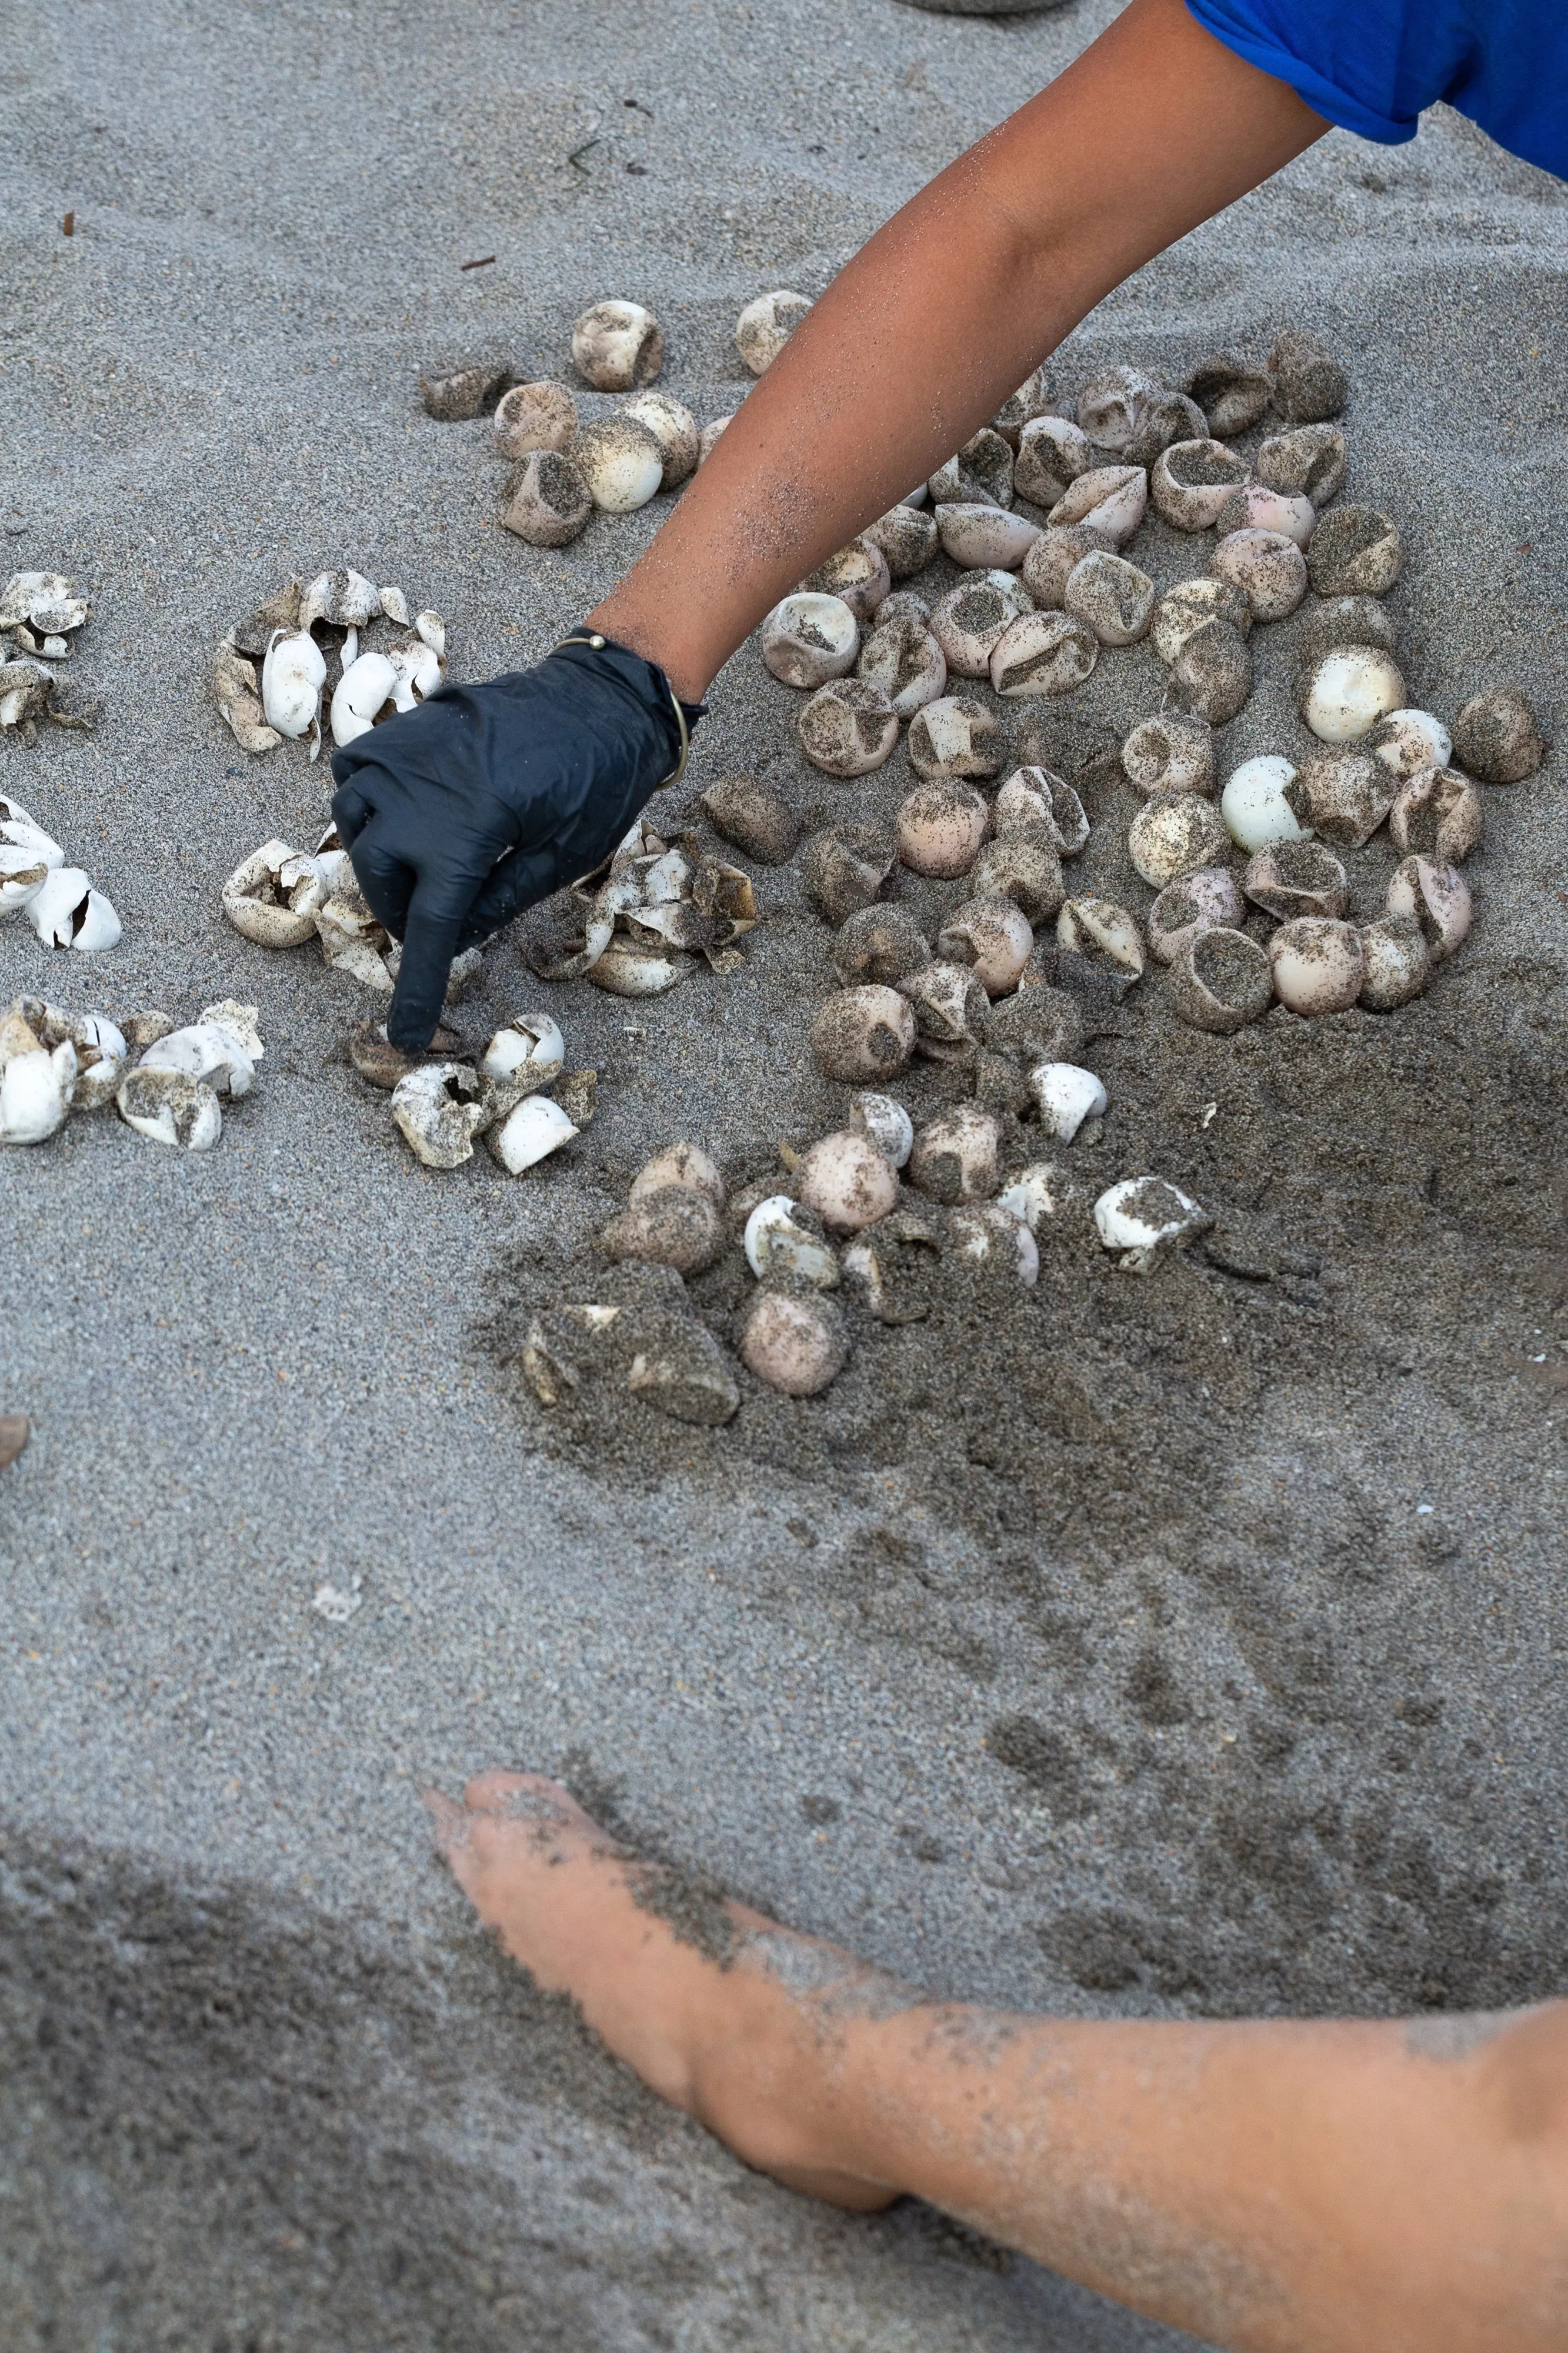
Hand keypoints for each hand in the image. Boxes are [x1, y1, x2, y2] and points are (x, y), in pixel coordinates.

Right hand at [329, 634, 696, 1048]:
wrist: (599, 698)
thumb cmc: (597, 779)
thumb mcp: (561, 858)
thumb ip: (498, 902)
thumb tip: (452, 941)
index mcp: (465, 832)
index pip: (429, 929)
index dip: (416, 988)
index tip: (405, 1035)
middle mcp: (418, 792)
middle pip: (383, 881)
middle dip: (408, 914)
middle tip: (441, 924)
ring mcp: (402, 754)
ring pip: (356, 830)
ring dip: (383, 865)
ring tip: (423, 876)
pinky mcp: (401, 730)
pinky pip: (355, 779)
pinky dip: (369, 810)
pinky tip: (405, 822)